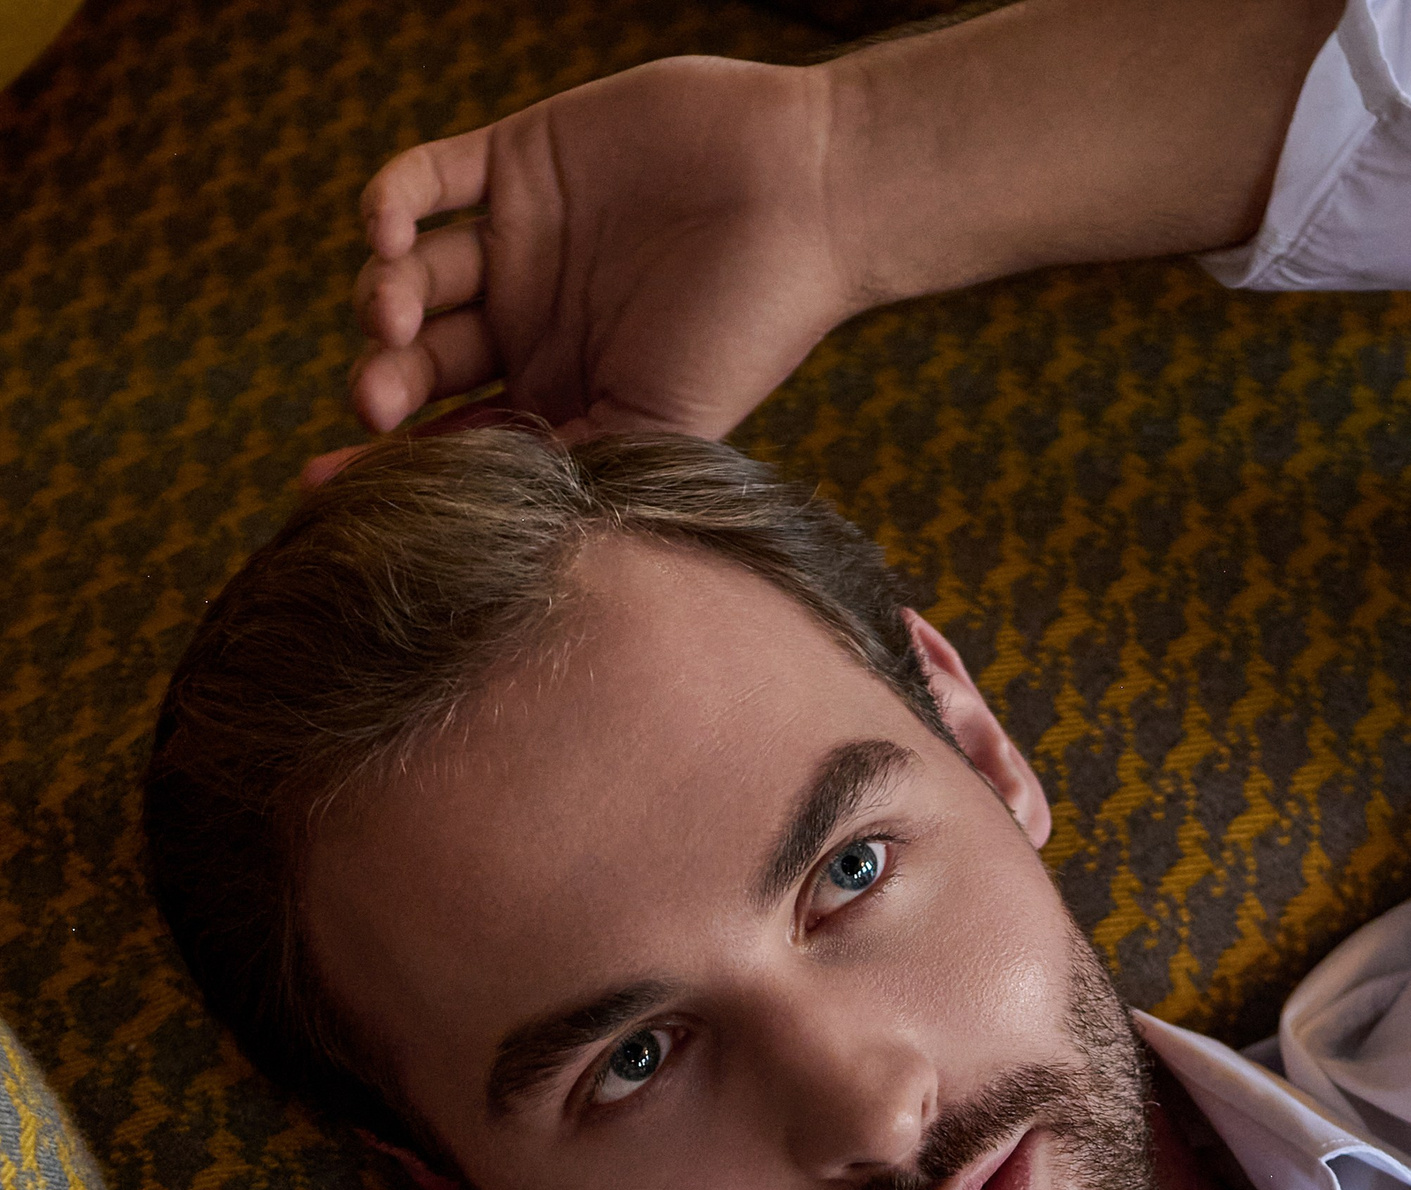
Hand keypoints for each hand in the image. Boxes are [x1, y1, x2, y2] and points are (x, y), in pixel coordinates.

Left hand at [338, 54, 850, 465]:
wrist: (807, 195)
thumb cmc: (750, 328)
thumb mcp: (659, 430)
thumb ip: (572, 470)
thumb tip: (483, 538)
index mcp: (560, 395)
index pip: (456, 439)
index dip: (390, 466)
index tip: (331, 496)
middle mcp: (529, 324)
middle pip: (420, 363)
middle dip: (383, 385)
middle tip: (371, 404)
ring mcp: (518, 240)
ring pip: (412, 275)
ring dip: (383, 300)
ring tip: (394, 319)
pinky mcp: (517, 158)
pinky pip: (424, 177)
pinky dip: (389, 202)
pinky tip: (386, 234)